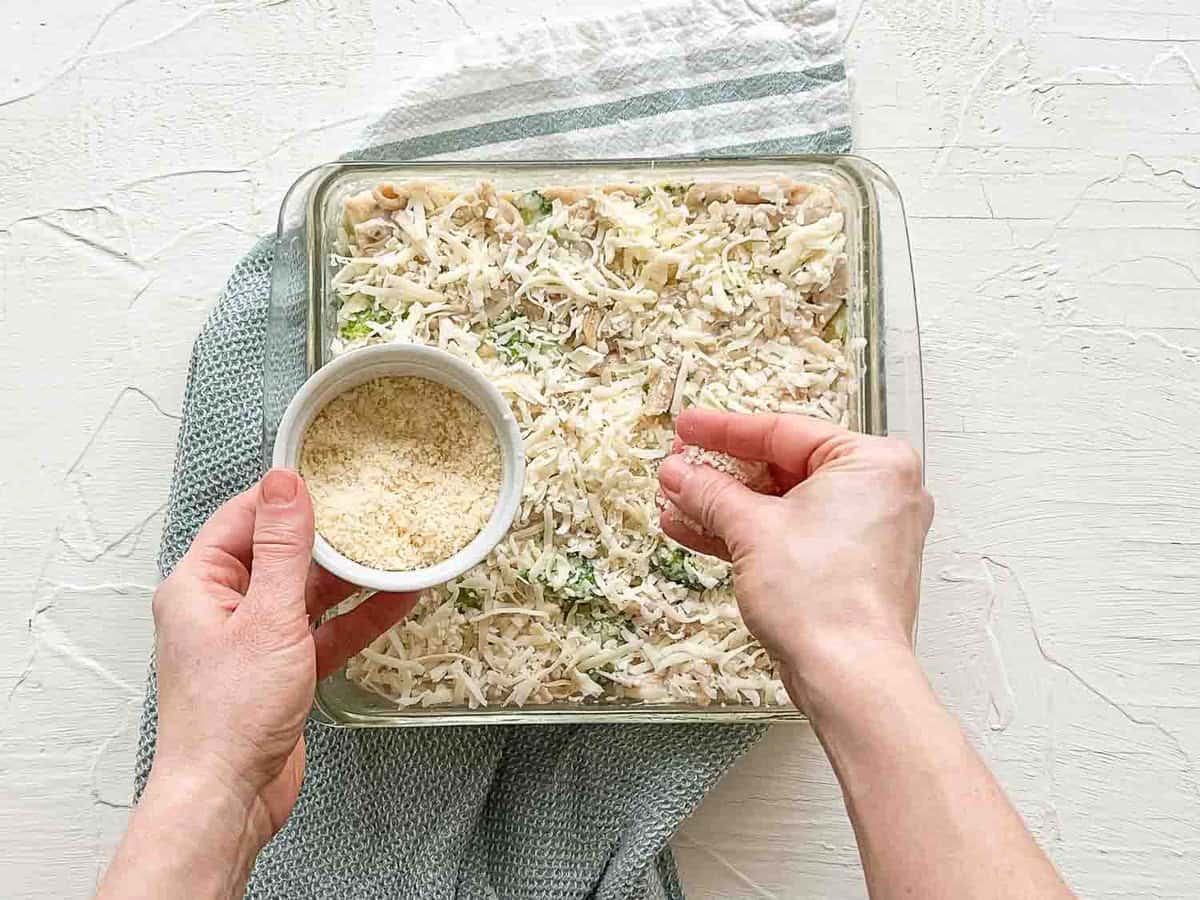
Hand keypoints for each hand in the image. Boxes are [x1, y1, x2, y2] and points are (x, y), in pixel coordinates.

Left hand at [148, 469, 417, 849]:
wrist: (228, 797)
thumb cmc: (230, 714)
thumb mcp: (268, 617)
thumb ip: (283, 548)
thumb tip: (284, 482)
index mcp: (200, 585)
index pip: (244, 518)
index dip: (287, 496)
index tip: (332, 475)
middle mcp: (223, 607)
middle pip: (282, 554)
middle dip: (331, 537)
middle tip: (376, 510)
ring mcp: (254, 639)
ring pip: (309, 594)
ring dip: (354, 579)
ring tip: (400, 551)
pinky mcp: (282, 670)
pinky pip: (324, 631)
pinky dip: (358, 618)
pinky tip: (399, 600)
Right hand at [657, 410, 931, 713]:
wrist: (848, 676)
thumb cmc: (825, 600)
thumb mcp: (751, 529)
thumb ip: (710, 492)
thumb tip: (679, 471)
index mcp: (873, 462)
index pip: (784, 431)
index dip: (724, 429)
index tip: (687, 427)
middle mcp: (878, 491)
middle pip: (782, 467)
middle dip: (721, 473)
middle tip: (678, 465)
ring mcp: (864, 531)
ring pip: (781, 505)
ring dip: (724, 506)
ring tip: (675, 500)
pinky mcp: (847, 566)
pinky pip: (789, 535)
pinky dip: (747, 534)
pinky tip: (695, 529)